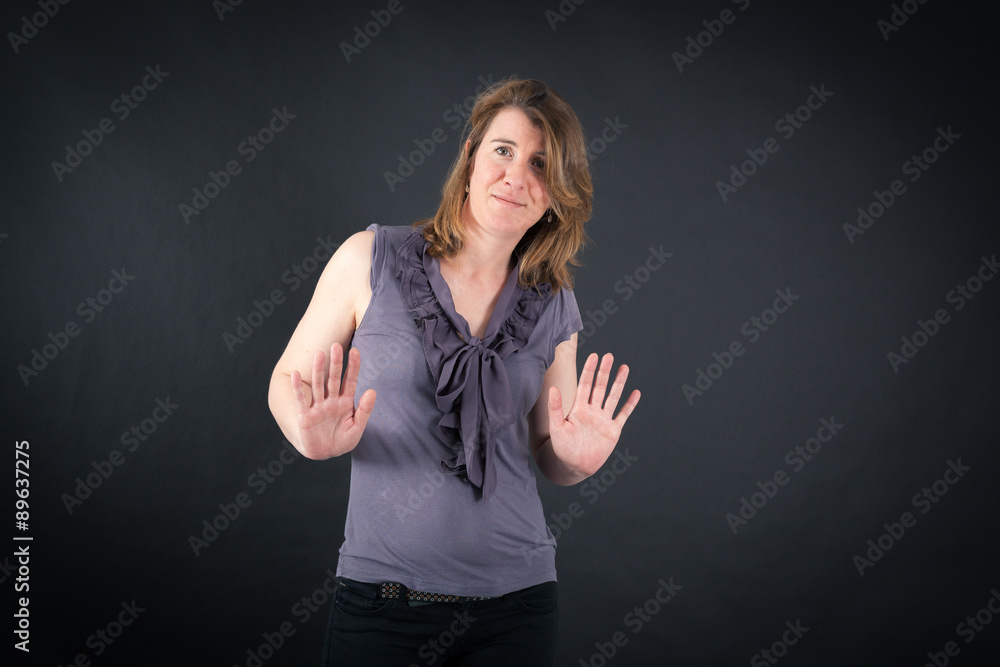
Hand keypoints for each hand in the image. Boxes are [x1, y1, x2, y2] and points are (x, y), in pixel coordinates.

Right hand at [290, 343, 375, 458]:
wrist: (326, 454)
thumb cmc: (342, 440)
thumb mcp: (357, 427)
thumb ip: (365, 410)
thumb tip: (372, 391)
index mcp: (345, 402)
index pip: (350, 380)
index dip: (353, 366)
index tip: (355, 350)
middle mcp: (331, 401)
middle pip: (333, 378)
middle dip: (335, 363)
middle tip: (336, 345)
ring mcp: (318, 407)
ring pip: (318, 385)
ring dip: (318, 370)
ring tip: (319, 354)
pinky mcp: (305, 416)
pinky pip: (301, 400)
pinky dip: (298, 388)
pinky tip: (296, 374)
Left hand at [547, 352, 639, 476]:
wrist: (574, 467)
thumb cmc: (562, 448)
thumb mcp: (556, 427)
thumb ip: (556, 408)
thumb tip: (552, 388)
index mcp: (579, 408)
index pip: (585, 385)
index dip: (589, 371)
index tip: (594, 356)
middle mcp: (592, 411)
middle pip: (600, 387)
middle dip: (604, 372)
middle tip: (609, 356)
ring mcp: (604, 420)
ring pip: (613, 397)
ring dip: (619, 383)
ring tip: (624, 367)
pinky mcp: (613, 431)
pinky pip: (623, 415)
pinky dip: (629, 405)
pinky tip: (636, 392)